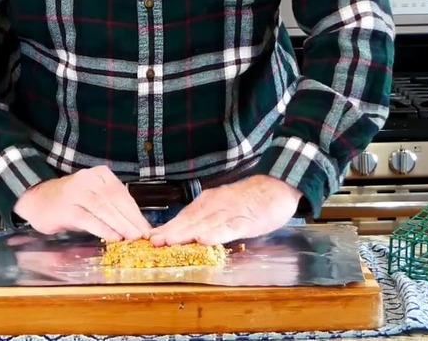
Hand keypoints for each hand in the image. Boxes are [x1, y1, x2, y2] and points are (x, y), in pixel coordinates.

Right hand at [13, 165, 151, 241]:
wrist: (38, 200)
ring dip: (121, 225)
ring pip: (104, 208)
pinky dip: (103, 229)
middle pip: (115, 200)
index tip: (148, 229)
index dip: (136, 213)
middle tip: (144, 236)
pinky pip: (88, 218)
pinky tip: (113, 238)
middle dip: (132, 220)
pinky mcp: (66, 208)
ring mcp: (76, 192)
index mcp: (100, 174)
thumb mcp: (93, 198)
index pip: (123, 194)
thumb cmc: (70, 202)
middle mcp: (88, 179)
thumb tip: (136, 226)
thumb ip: (112, 207)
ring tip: (133, 238)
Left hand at [149, 175, 302, 245]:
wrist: (277, 186)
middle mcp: (215, 205)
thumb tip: (187, 232)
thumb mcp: (224, 206)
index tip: (150, 238)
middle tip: (152, 242)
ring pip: (204, 224)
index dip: (167, 227)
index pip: (184, 217)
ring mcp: (230, 212)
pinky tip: (204, 241)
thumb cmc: (249, 200)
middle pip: (189, 221)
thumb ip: (207, 218)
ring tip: (169, 242)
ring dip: (186, 233)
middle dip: (170, 232)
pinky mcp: (246, 220)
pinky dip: (216, 234)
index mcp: (208, 203)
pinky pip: (229, 228)